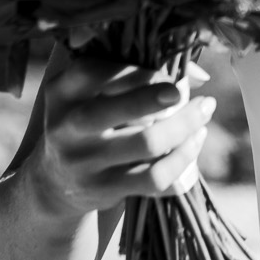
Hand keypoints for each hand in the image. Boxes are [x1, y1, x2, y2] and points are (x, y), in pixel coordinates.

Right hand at [25, 54, 218, 218]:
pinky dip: (182, 158)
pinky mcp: (104, 190)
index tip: (163, 70)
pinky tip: (195, 142)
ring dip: (184, 126)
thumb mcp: (92, 94)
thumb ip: (135, 73)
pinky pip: (154, 176)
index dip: (132, 69)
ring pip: (146, 142)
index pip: (91, 72)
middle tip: (181, 92)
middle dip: (155, 97)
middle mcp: (66, 127)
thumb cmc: (90, 121)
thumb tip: (198, 74)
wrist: (56, 182)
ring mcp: (84, 162)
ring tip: (203, 112)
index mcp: (62, 93)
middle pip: (115, 110)